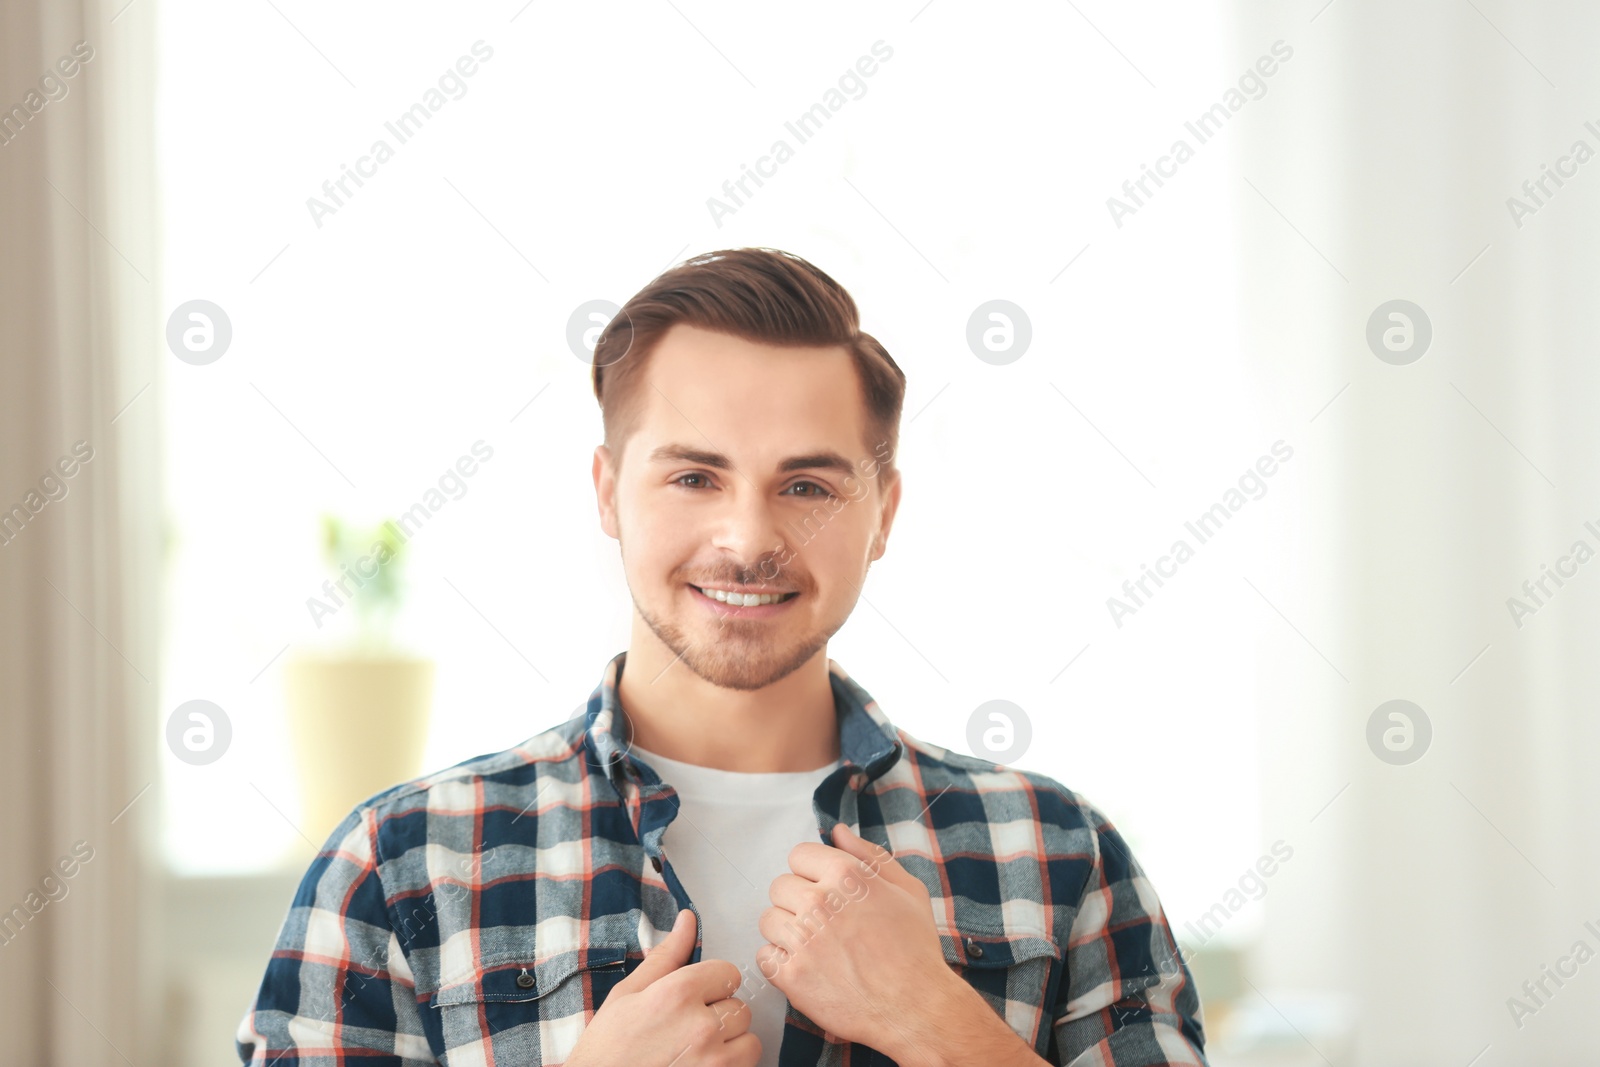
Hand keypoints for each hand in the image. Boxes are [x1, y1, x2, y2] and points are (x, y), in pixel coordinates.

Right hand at [568, 909, 760, 1066]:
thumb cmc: (609, 1047)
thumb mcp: (628, 994)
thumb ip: (667, 956)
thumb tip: (688, 919)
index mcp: (677, 994)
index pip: (728, 973)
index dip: (711, 985)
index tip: (693, 1000)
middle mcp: (701, 1025)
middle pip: (739, 1006)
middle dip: (719, 1015)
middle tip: (688, 1030)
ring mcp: (714, 1060)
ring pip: (749, 1038)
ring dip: (729, 1043)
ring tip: (697, 1050)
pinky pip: (748, 1064)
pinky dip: (732, 1065)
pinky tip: (703, 1064)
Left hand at [755, 822, 957, 1056]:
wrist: (916, 1008)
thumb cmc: (915, 948)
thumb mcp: (907, 890)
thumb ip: (869, 855)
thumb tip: (837, 832)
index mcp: (846, 875)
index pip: (798, 854)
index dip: (811, 872)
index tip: (825, 891)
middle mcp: (820, 901)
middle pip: (779, 886)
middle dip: (797, 901)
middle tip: (823, 923)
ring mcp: (803, 939)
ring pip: (768, 919)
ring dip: (786, 931)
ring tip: (815, 947)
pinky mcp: (792, 975)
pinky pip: (764, 956)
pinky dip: (780, 963)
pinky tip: (806, 968)